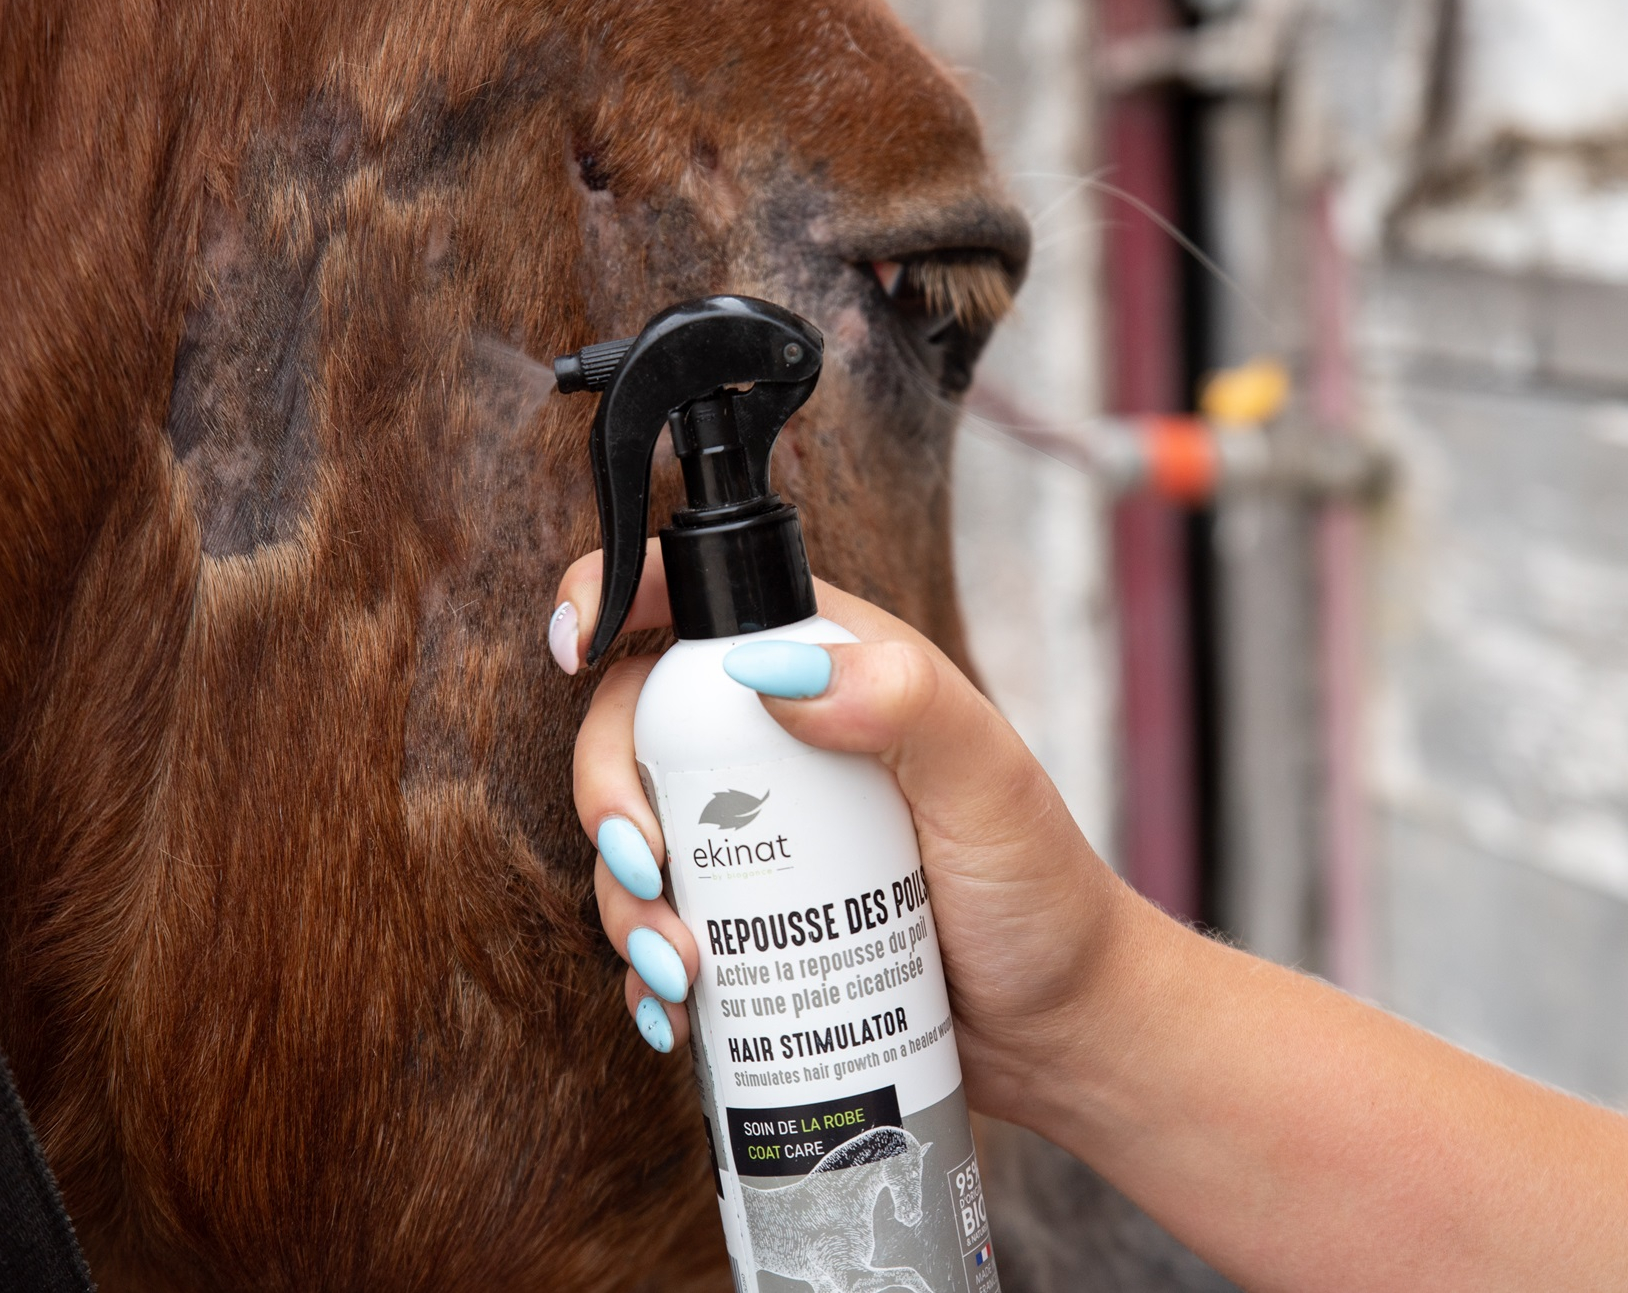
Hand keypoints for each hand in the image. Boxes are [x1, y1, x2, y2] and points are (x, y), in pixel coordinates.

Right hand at [549, 541, 1138, 1114]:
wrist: (1055, 1028)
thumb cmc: (1041, 892)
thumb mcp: (988, 782)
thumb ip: (904, 701)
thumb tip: (776, 675)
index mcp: (823, 669)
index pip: (697, 604)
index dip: (614, 600)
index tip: (573, 652)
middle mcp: (774, 742)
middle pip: (634, 729)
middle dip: (608, 797)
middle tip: (645, 869)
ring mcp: (752, 835)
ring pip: (634, 838)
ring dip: (626, 904)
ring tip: (683, 973)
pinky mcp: (742, 920)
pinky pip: (655, 926)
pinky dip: (643, 968)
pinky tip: (671, 1012)